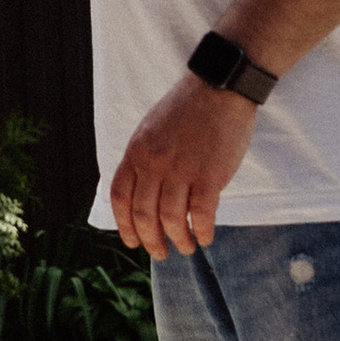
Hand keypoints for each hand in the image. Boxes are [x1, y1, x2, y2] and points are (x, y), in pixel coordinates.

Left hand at [109, 77, 259, 262]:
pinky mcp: (210, 175)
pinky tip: (206, 236)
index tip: (132, 241)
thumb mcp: (151, 129)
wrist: (219, 87)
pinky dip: (202, 231)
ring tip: (187, 247)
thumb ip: (144, 159)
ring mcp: (181, 170)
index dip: (124, 225)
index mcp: (137, 152)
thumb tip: (142, 193)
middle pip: (143, 215)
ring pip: (171, 219)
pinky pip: (201, 214)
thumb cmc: (187, 108)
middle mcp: (154, 163)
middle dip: (150, 241)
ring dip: (179, 240)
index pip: (120, 197)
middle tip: (160, 253)